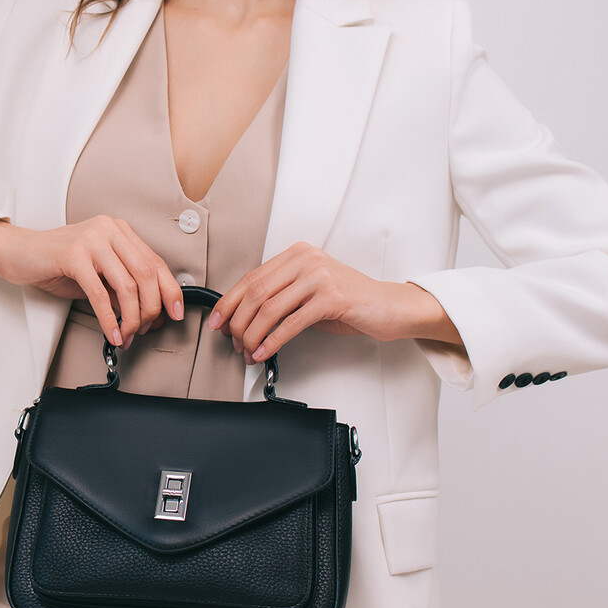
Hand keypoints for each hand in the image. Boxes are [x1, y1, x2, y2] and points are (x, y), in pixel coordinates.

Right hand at [0, 216, 183, 348]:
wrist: (17, 252)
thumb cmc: (56, 263)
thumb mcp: (97, 274)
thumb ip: (122, 287)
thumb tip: (150, 314)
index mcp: (119, 231)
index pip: (156, 262)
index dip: (170, 290)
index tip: (175, 313)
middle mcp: (109, 230)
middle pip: (147, 274)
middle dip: (151, 309)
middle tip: (145, 330)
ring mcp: (92, 240)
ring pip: (128, 285)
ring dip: (131, 318)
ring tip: (127, 335)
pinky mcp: (73, 255)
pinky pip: (100, 294)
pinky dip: (109, 320)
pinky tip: (112, 333)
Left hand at [207, 242, 462, 362]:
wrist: (390, 307)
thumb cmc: (351, 303)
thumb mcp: (310, 293)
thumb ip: (282, 297)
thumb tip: (244, 319)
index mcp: (297, 254)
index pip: (251, 277)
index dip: (229, 302)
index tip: (217, 322)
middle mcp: (306, 260)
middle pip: (255, 293)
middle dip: (238, 323)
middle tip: (233, 343)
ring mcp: (319, 277)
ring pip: (269, 308)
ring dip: (252, 335)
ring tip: (248, 352)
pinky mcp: (332, 298)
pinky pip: (291, 323)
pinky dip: (273, 341)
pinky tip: (265, 352)